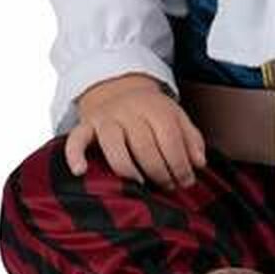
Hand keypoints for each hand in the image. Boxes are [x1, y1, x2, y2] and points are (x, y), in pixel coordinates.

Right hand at [64, 72, 206, 189]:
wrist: (117, 87)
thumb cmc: (151, 111)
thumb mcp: (175, 116)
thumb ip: (191, 139)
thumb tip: (199, 163)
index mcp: (155, 107)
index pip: (169, 136)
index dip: (180, 162)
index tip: (186, 181)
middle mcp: (129, 110)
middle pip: (144, 144)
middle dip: (159, 171)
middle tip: (167, 186)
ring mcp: (106, 118)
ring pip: (113, 144)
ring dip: (127, 168)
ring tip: (139, 183)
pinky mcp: (85, 125)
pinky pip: (76, 139)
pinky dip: (75, 155)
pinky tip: (81, 171)